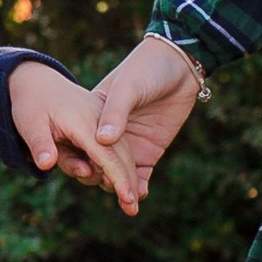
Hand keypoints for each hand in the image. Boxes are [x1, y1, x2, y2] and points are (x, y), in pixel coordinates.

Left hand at [7, 62, 146, 212]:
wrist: (35, 81)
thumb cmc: (31, 103)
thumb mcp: (29, 122)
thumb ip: (39, 143)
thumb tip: (46, 164)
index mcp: (84, 121)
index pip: (107, 155)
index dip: (119, 178)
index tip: (128, 199)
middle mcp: (99, 120)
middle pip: (120, 156)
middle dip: (128, 183)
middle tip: (132, 211)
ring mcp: (102, 122)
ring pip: (117, 154)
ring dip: (115, 174)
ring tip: (96, 177)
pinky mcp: (100, 126)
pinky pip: (111, 149)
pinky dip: (112, 164)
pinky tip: (107, 177)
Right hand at [90, 31, 206, 189]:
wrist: (180, 65)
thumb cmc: (147, 67)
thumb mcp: (128, 85)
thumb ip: (116, 111)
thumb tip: (103, 140)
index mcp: (94, 116)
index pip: (81, 142)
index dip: (80, 158)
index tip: (86, 169)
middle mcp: (108, 134)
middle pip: (96, 164)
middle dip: (99, 178)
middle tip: (106, 185)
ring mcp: (129, 145)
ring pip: (116, 175)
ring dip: (117, 188)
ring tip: (123, 195)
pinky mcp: (149, 152)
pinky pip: (140, 176)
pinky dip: (137, 188)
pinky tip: (138, 196)